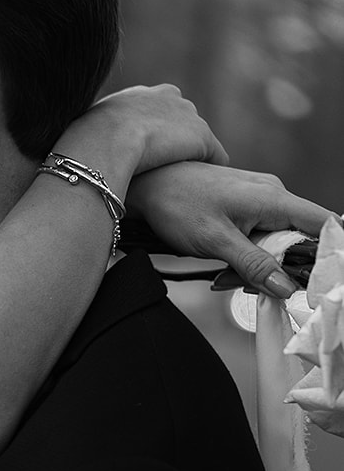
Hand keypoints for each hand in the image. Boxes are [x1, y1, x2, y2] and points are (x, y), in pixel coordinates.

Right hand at [56, 84, 226, 194]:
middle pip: (179, 120)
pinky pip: (214, 156)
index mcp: (136, 96)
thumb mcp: (79, 140)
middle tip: (169, 170)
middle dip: (176, 142)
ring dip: (193, 157)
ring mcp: (186, 116)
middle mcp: (165, 96)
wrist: (103, 144)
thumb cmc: (82, 147)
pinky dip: (211, 168)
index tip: (145, 157)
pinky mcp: (201, 138)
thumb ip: (86, 145)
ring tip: (190, 181)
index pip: (151, 112)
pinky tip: (206, 186)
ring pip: (197, 139)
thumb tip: (70, 165)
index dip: (148, 136)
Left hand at [128, 161, 333, 297]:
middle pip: (299, 239)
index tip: (312, 281)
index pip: (321, 223)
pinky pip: (258, 237)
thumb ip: (254, 265)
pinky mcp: (245, 208)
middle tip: (246, 285)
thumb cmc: (178, 205)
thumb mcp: (217, 242)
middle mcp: (273, 195)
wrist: (147, 183)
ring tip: (223, 276)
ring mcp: (259, 200)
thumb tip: (287, 287)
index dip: (324, 252)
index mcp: (274, 198)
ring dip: (256, 267)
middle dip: (279, 269)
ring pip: (275, 242)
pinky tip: (222, 267)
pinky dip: (244, 257)